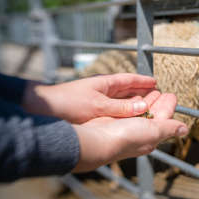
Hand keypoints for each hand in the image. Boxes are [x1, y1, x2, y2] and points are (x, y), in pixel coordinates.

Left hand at [23, 73, 156, 123]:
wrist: (42, 110)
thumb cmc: (67, 103)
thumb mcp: (97, 106)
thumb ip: (120, 107)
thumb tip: (143, 106)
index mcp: (105, 83)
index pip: (129, 79)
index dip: (143, 80)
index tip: (155, 82)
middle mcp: (102, 90)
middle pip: (127, 90)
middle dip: (141, 92)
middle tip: (156, 96)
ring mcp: (97, 100)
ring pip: (120, 101)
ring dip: (133, 104)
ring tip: (146, 108)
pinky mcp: (92, 112)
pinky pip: (113, 111)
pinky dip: (123, 113)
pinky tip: (128, 119)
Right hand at [72, 92, 187, 171]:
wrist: (98, 139)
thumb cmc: (126, 137)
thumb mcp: (154, 131)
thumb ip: (169, 128)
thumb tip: (185, 130)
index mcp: (151, 135)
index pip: (164, 117)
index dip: (169, 105)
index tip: (173, 95)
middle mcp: (140, 131)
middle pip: (154, 113)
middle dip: (159, 102)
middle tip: (164, 91)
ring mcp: (127, 125)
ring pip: (142, 110)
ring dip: (148, 100)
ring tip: (152, 90)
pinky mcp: (116, 120)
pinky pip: (129, 109)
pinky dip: (134, 102)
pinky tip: (135, 96)